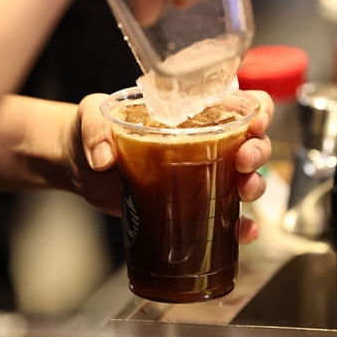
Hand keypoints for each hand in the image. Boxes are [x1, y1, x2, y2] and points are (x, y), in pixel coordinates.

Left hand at [74, 89, 273, 243]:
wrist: (79, 168)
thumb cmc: (91, 131)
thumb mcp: (90, 116)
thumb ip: (94, 129)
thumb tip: (103, 160)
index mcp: (189, 113)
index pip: (238, 103)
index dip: (258, 110)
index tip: (255, 122)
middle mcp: (203, 142)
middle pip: (250, 142)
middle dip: (258, 152)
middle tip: (245, 162)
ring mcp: (200, 176)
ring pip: (244, 179)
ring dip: (254, 187)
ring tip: (245, 195)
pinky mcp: (189, 205)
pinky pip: (223, 216)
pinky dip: (238, 226)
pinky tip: (242, 234)